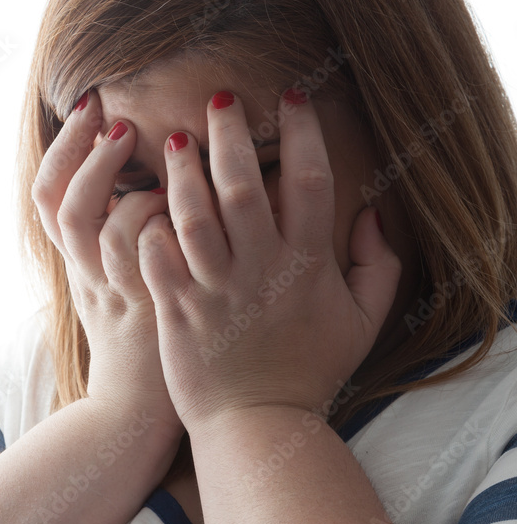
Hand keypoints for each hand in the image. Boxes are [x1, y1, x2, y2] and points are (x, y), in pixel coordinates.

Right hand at [32, 90, 182, 436]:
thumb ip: (122, 245)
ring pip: (91, 219)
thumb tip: (150, 189)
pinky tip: (183, 199)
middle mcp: (85, 273)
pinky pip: (137, 249)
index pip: (49, 198)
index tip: (88, 107)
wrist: (135, 415)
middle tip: (108, 112)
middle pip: (57, 201)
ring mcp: (112, 288)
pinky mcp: (144, 302)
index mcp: (77, 265)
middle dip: (79, 150)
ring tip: (148, 141)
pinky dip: (152, 215)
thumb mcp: (114, 293)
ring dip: (112, 174)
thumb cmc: (139, 347)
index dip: (64, 150)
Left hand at [136, 90, 400, 433]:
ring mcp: (215, 290)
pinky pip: (155, 257)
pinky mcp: (177, 310)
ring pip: (193, 215)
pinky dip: (149, 227)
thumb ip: (378, 267)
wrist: (259, 427)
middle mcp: (260, 270)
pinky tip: (145, 206)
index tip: (292, 96)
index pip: (310, 183)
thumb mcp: (362, 323)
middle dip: (230, 135)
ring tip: (175, 142)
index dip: (303, 133)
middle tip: (219, 101)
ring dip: (183, 173)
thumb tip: (375, 213)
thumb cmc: (309, 372)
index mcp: (308, 266)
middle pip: (243, 186)